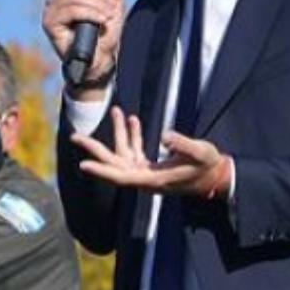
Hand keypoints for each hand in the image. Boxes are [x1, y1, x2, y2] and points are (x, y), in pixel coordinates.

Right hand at [42, 0, 127, 96]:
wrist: (100, 60)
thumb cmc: (105, 33)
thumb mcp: (114, 4)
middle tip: (111, 9)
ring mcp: (51, 10)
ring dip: (98, 5)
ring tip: (107, 17)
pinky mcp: (50, 23)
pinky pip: (72, 9)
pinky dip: (91, 14)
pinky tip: (100, 22)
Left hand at [70, 107, 233, 199]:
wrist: (215, 176)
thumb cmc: (208, 165)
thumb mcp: (201, 152)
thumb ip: (183, 144)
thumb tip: (165, 135)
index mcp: (154, 178)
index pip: (121, 176)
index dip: (101, 170)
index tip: (83, 164)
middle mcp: (146, 178)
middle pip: (114, 164)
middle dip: (95, 150)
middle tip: (75, 136)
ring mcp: (148, 172)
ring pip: (124, 154)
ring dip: (119, 133)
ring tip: (115, 110)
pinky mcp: (152, 167)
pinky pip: (136, 151)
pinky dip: (133, 136)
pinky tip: (132, 120)